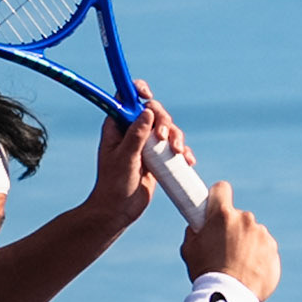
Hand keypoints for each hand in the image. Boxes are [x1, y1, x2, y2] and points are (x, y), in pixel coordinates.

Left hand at [86, 81, 195, 234]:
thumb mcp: (124, 159)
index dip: (138, 90)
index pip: (127, 98)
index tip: (148, 95)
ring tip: (177, 152)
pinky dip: (182, 151)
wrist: (119, 211)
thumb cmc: (114, 185)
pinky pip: (174, 147)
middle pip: (154, 111)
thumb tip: (146, 112)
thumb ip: (135, 136)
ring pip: (168, 128)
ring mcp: (146, 144)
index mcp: (117, 126)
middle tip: (164, 138)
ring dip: (177, 136)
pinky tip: (187, 160)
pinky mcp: (158, 157)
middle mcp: (132, 131)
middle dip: (164, 120)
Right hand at [180, 181, 279, 301]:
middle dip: (232, 229)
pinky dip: (258, 258)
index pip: (221, 189)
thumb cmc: (206, 273)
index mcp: (223, 215)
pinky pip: (264, 249)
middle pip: (238, 216)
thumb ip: (194, 231)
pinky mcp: (273, 250)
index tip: (215, 208)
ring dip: (246, 244)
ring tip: (236, 266)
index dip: (217, 197)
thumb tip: (198, 225)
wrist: (230, 297)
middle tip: (223, 250)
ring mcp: (262, 235)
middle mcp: (245, 220)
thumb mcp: (189, 250)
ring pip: (253, 234)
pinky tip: (247, 273)